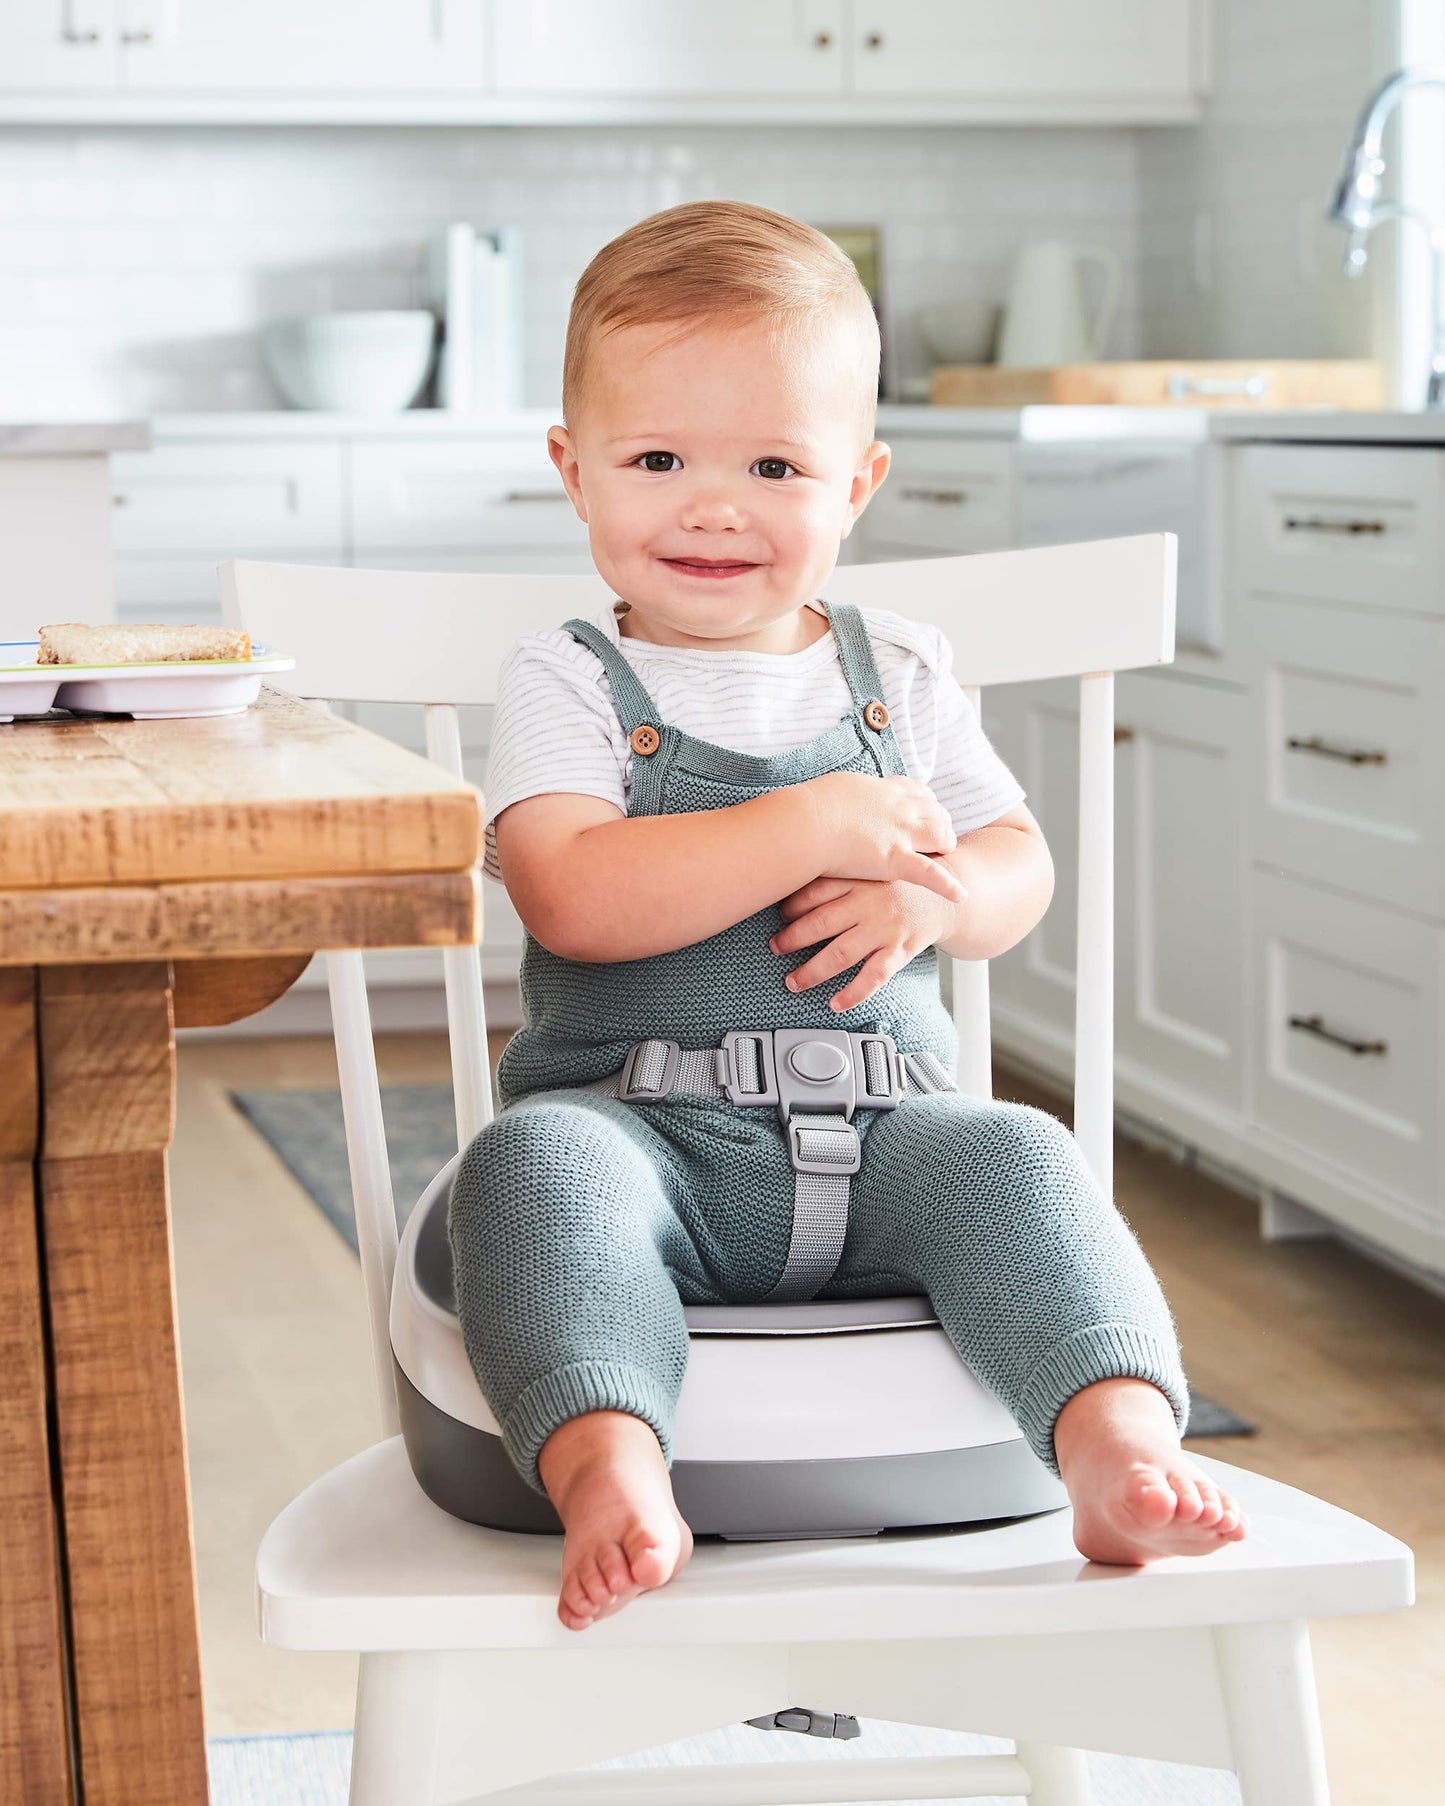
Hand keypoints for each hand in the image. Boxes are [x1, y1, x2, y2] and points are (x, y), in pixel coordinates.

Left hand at [769, 863, 966, 1013]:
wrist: (947, 894)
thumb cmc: (898, 882)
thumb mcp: (870, 866)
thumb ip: (839, 873)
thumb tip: (791, 881)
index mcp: (859, 877)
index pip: (814, 891)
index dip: (790, 905)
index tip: (776, 915)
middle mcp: (869, 902)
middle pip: (820, 923)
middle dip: (791, 939)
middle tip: (775, 948)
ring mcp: (885, 928)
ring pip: (840, 954)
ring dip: (811, 971)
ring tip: (793, 982)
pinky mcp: (900, 950)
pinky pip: (873, 977)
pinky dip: (853, 994)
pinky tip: (835, 1003)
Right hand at [804, 771, 965, 906]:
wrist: (807, 824)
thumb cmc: (811, 807)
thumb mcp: (835, 789)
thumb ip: (849, 796)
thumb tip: (843, 799)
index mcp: (884, 789)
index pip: (917, 791)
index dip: (925, 802)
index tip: (924, 810)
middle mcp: (900, 808)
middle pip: (935, 812)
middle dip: (941, 823)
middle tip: (940, 835)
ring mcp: (901, 834)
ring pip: (940, 835)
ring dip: (946, 844)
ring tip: (947, 854)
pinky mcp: (896, 861)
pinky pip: (930, 873)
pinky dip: (948, 884)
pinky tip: (961, 895)